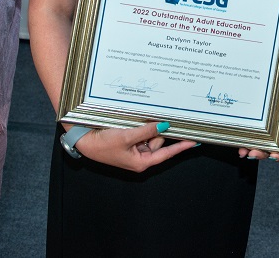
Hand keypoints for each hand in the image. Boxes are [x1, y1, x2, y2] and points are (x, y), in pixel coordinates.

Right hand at [72, 121, 196, 172]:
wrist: (83, 140)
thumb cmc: (103, 144)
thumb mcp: (127, 136)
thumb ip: (147, 131)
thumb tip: (165, 125)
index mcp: (141, 162)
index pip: (167, 153)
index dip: (181, 146)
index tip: (195, 141)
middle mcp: (140, 156)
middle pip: (158, 141)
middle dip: (158, 129)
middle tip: (160, 116)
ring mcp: (134, 148)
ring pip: (149, 134)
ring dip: (147, 125)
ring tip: (136, 119)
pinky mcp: (128, 140)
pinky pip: (140, 131)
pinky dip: (141, 125)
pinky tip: (135, 118)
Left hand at [237, 97, 278, 161]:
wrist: (267, 85)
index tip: (275, 156)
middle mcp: (272, 136)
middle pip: (268, 151)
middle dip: (261, 154)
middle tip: (254, 152)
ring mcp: (259, 133)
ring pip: (255, 147)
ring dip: (250, 151)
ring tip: (245, 150)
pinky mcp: (249, 129)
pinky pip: (245, 139)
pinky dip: (242, 144)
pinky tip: (239, 145)